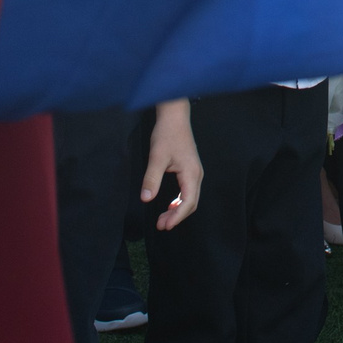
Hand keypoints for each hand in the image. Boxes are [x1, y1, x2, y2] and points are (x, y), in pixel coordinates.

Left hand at [141, 99, 202, 229]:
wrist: (174, 117)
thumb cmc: (167, 134)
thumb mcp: (156, 157)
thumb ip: (151, 179)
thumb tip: (146, 199)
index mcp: (191, 173)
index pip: (188, 202)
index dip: (176, 217)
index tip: (164, 226)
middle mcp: (196, 174)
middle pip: (191, 203)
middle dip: (177, 217)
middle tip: (160, 225)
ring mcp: (194, 172)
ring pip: (190, 198)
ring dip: (177, 210)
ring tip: (163, 219)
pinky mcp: (190, 169)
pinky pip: (187, 191)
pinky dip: (179, 202)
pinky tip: (169, 206)